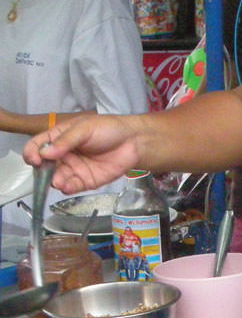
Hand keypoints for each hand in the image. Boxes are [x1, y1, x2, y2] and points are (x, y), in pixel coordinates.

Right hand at [23, 114, 141, 193]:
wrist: (133, 141)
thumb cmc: (108, 129)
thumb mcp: (84, 129)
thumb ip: (65, 141)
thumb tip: (45, 153)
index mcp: (59, 138)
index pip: (37, 145)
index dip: (32, 152)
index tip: (34, 159)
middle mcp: (64, 155)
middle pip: (44, 165)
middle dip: (42, 170)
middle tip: (44, 172)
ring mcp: (74, 169)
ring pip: (57, 178)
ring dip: (54, 181)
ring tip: (58, 181)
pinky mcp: (86, 181)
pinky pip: (72, 187)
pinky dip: (67, 188)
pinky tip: (66, 186)